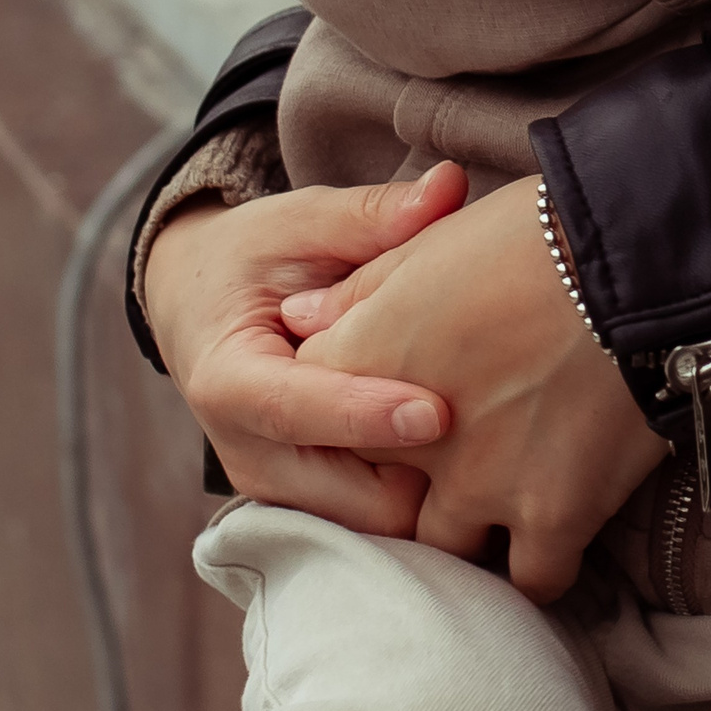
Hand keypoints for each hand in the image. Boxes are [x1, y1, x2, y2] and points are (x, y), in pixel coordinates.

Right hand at [144, 164, 467, 534]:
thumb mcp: (297, 223)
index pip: (295, 409)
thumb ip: (371, 214)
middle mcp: (248, 452)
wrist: (205, 313)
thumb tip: (448, 186)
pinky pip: (385, 524)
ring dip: (439, 491)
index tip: (437, 411)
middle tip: (501, 421)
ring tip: (505, 436)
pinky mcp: (314, 509)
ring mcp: (282, 491)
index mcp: (228, 379)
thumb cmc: (254, 261)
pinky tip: (487, 451)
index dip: (365, 414)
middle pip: (349, 494)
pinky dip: (433, 496)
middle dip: (422, 472)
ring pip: (378, 524)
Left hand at [282, 177, 669, 602]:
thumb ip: (360, 289)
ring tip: (504, 496)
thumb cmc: (539, 233)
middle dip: (409, 471)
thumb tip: (302, 316)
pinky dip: (538, 566)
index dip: (353, 391)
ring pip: (449, 544)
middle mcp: (413, 438)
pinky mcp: (552, 516)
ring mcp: (482, 486)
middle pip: (381, 482)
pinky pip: (532, 576)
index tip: (393, 383)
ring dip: (470, 525)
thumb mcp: (434, 239)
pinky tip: (550, 538)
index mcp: (371, 361)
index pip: (318, 398)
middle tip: (460, 440)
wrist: (642, 265)